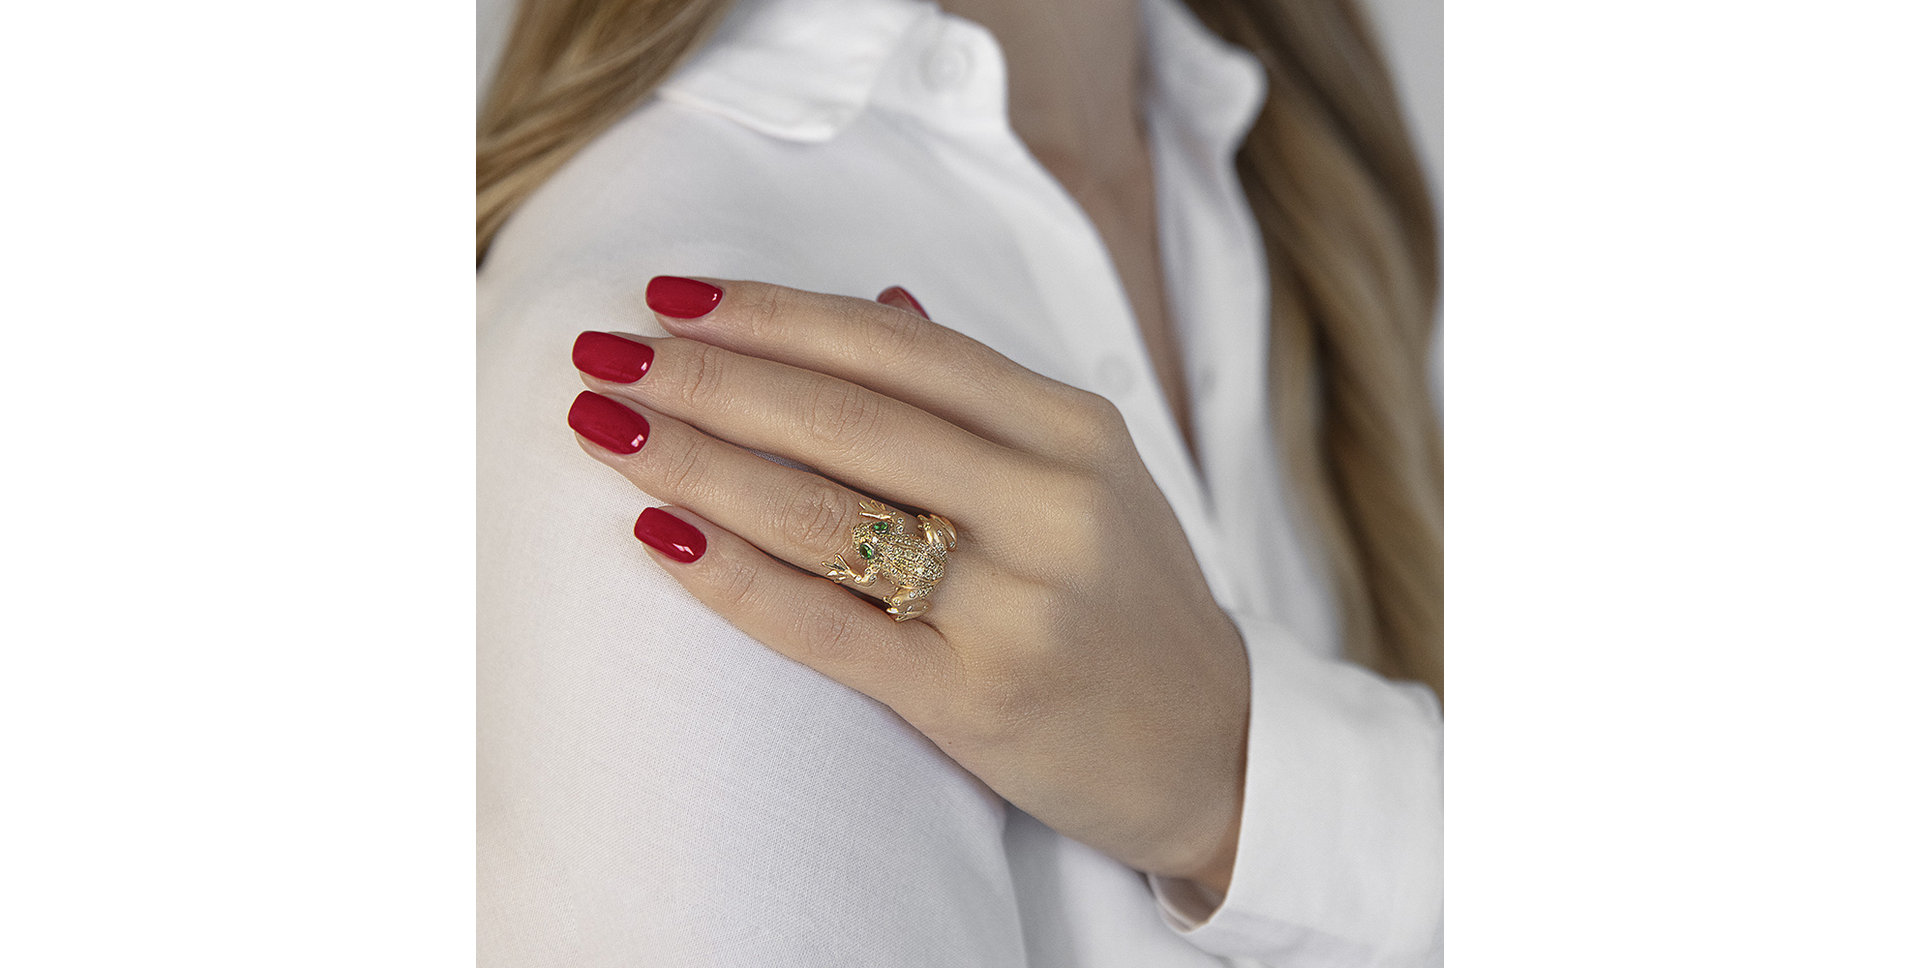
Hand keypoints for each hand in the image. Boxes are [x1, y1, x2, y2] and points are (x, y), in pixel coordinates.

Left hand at [566, 276, 1250, 892]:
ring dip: (699, 460)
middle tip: (605, 349)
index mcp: (1074, 431)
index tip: (674, 291)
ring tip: (608, 426)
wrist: (1216, 750)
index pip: (898, 347)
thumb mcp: (1088, 477)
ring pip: (826, 512)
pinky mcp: (976, 701)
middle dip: (711, 374)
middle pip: (847, 418)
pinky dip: (735, 578)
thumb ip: (982, 396)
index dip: (775, 313)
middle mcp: (1052, 505)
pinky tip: (662, 537)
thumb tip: (874, 301)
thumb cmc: (1129, 601)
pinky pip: (828, 627)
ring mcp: (1017, 606)